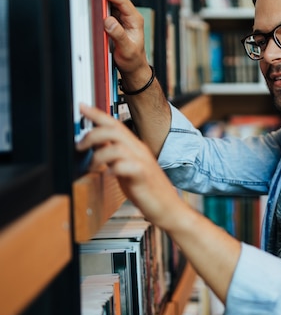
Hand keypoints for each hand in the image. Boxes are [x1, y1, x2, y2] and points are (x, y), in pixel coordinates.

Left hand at [76, 103, 179, 226]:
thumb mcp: (125, 167)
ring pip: (117, 146)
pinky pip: (127, 166)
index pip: (114, 124)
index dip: (97, 114)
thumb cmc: (146, 189)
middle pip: (114, 130)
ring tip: (91, 166)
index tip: (81, 107)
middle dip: (92, 134)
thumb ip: (112, 155)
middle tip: (79, 146)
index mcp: (134, 147)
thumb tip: (95, 144)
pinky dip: (114, 168)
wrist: (167, 208)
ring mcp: (142, 162)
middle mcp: (139, 151)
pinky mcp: (143, 176)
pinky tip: (109, 174)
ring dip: (99, 154)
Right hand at [91, 0, 147, 76]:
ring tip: (87, 1)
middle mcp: (129, 16)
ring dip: (99, 0)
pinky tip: (91, 9)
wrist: (133, 67)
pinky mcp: (116, 22)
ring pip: (110, 2)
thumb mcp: (126, 49)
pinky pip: (106, 10)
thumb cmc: (133, 59)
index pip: (122, 0)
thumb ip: (118, 35)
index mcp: (135, 19)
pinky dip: (98, 8)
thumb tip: (108, 20)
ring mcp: (122, 18)